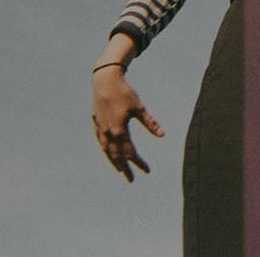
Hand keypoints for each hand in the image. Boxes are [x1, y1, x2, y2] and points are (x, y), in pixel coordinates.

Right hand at [91, 66, 164, 181]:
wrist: (105, 81)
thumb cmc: (124, 93)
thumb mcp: (139, 108)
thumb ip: (150, 123)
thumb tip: (162, 135)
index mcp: (120, 131)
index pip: (131, 152)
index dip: (139, 162)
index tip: (147, 170)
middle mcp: (108, 133)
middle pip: (117, 156)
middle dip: (125, 167)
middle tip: (131, 179)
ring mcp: (101, 129)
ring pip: (107, 150)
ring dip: (114, 161)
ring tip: (120, 169)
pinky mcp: (97, 123)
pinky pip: (101, 141)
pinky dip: (106, 149)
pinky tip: (108, 151)